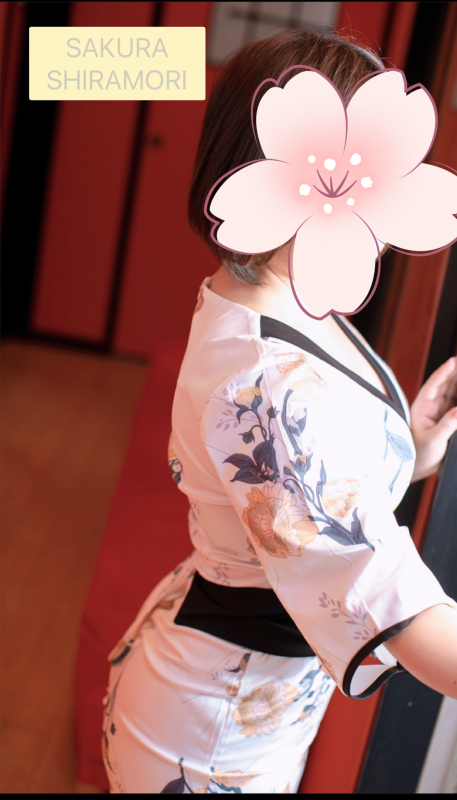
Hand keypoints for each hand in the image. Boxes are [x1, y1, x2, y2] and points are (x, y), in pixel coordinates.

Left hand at [410, 356, 456, 481]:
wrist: (418, 468)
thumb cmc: (418, 455)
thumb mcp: (433, 440)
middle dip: (456, 373)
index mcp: (421, 407)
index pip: (433, 385)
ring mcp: (439, 411)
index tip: (453, 361)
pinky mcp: (448, 418)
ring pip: (453, 392)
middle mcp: (430, 406)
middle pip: (445, 385)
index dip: (443, 372)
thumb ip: (447, 425)